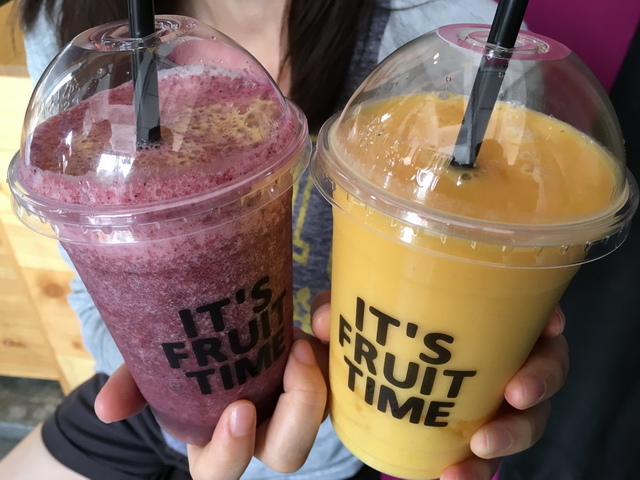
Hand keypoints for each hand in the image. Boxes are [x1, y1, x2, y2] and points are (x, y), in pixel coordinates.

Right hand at [94, 333, 327, 479]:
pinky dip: (333, 343)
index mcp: (218, 437)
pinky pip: (338, 371)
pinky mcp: (317, 373)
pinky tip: (319, 312)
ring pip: (322, 414)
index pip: (222, 469)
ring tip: (310, 334)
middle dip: (298, 414)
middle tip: (294, 358)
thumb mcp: (158, 366)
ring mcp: (292, 403)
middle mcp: (261, 428)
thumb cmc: (190, 358)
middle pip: (288, 453)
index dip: (232, 452)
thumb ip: (134, 384)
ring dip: (320, 378)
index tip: (239, 411)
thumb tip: (106, 409)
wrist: (225, 326)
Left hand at [310, 290, 568, 479]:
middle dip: (542, 378)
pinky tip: (453, 475)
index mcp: (485, 327)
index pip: (532, 319)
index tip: (550, 323)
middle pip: (546, 367)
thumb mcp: (355, 325)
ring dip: (513, 432)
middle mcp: (501, 363)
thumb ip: (339, 317)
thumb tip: (326, 322)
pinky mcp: (476, 440)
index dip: (549, 320)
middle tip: (518, 391)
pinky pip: (486, 460)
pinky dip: (473, 471)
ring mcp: (494, 405)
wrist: (366, 386)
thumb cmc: (374, 343)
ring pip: (528, 418)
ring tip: (482, 446)